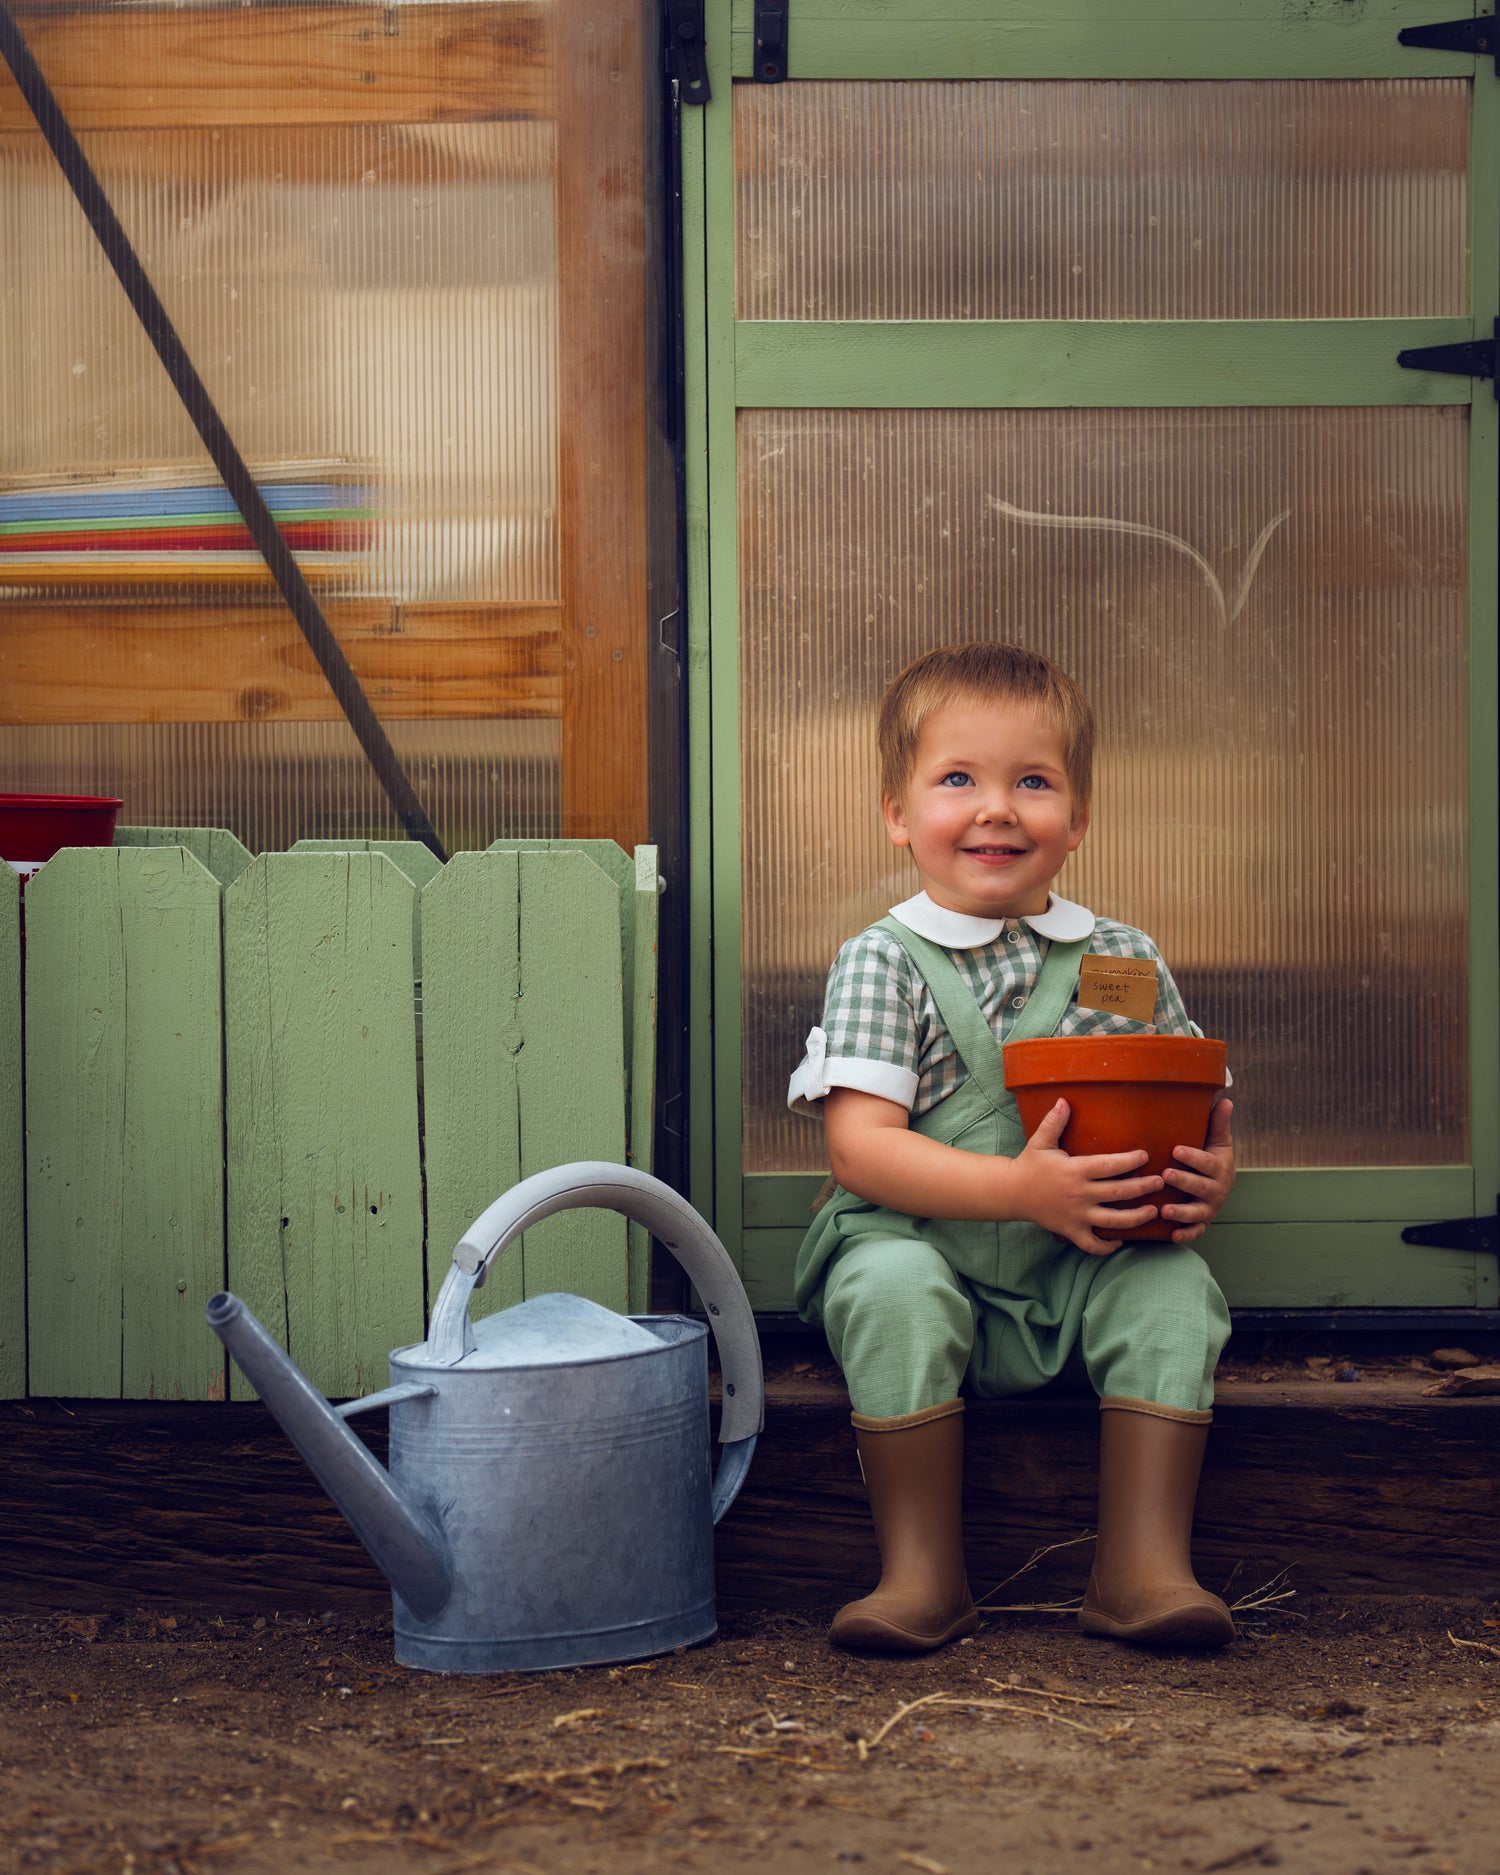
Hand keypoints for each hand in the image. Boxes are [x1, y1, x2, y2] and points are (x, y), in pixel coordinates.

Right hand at [1013, 1098, 1163, 1256]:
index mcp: (1075, 1170)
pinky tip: (1120, 1241)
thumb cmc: (1029, 1164)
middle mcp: (1080, 1194)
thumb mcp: (1041, 1141)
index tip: (1145, 1155)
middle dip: (1143, 1187)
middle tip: (1160, 1181)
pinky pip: (1092, 1244)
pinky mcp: (1071, 1231)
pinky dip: (1107, 1246)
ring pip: (1113, 1221)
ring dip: (1137, 1217)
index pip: (1110, 1166)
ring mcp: (1077, 1215)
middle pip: (1119, 1193)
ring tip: (1153, 1211)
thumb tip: (1064, 1100)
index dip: (1130, 1160)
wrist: (1011, 1192)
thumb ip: (1055, 1122)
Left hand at [1159, 1098, 1235, 1243]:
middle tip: (1165, 1175)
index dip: (1193, 1157)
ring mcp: (1209, 1208)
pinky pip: (1196, 1231)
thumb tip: (1225, 1099)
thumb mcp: (1218, 1141)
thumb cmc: (1213, 1158)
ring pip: (1198, 1212)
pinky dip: (1186, 1234)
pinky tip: (1172, 1235)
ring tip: (1165, 1210)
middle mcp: (1217, 1189)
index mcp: (1219, 1167)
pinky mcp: (1202, 1222)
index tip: (1175, 1149)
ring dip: (1182, 1212)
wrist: (1220, 1185)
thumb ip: (1218, 1123)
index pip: (1206, 1162)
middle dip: (1184, 1181)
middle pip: (1201, 1187)